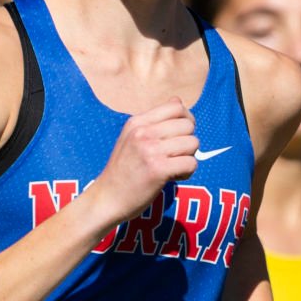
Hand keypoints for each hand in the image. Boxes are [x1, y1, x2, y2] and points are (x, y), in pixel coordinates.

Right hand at [91, 98, 198, 224]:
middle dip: (188, 141)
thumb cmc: (123, 171)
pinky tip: (174, 177)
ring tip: (174, 167)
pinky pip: (191, 163)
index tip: (180, 136)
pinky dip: (187, 172)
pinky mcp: (158, 170)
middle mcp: (143, 133)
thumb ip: (153, 122)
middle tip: (175, 156)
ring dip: (188, 157)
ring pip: (193, 143)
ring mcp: (150, 151)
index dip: (186, 120)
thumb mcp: (131, 138)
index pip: (176, 106)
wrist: (107, 199)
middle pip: (188, 125)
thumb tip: (178, 102)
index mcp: (137, 122)